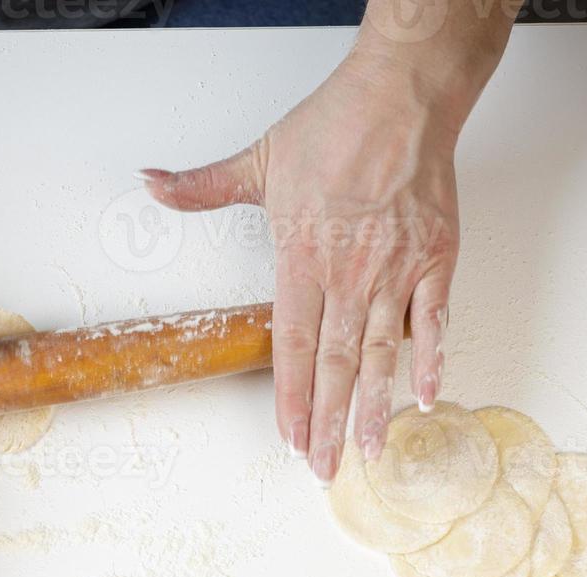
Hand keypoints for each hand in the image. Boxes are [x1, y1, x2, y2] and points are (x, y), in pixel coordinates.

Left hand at [141, 28, 500, 484]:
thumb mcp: (258, 160)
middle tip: (324, 468)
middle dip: (327, 422)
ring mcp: (394, 270)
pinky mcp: (435, 259)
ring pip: (381, 353)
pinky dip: (432, 361)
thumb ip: (203, 186)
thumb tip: (151, 183)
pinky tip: (425, 398)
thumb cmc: (336, 127)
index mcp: (302, 257)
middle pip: (335, 363)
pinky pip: (434, 321)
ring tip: (368, 450)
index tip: (288, 437)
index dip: (290, 397)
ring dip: (374, 407)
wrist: (400, 98)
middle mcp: (348, 273)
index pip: (293, 345)